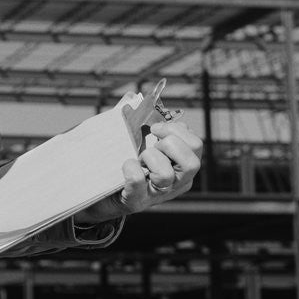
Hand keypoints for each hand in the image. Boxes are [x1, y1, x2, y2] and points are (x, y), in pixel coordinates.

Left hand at [76, 120, 202, 224]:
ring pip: (167, 174)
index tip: (155, 127)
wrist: (102, 191)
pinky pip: (137, 181)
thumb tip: (131, 97)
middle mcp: (177, 183)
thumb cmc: (123, 160)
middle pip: (192, 162)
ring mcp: (158, 195)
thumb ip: (136, 118)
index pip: (195, 145)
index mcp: (181, 165)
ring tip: (138, 158)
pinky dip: (130, 168)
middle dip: (169, 144)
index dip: (178, 130)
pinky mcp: (137, 201)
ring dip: (149, 158)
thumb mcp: (136, 140)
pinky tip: (125, 165)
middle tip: (151, 143)